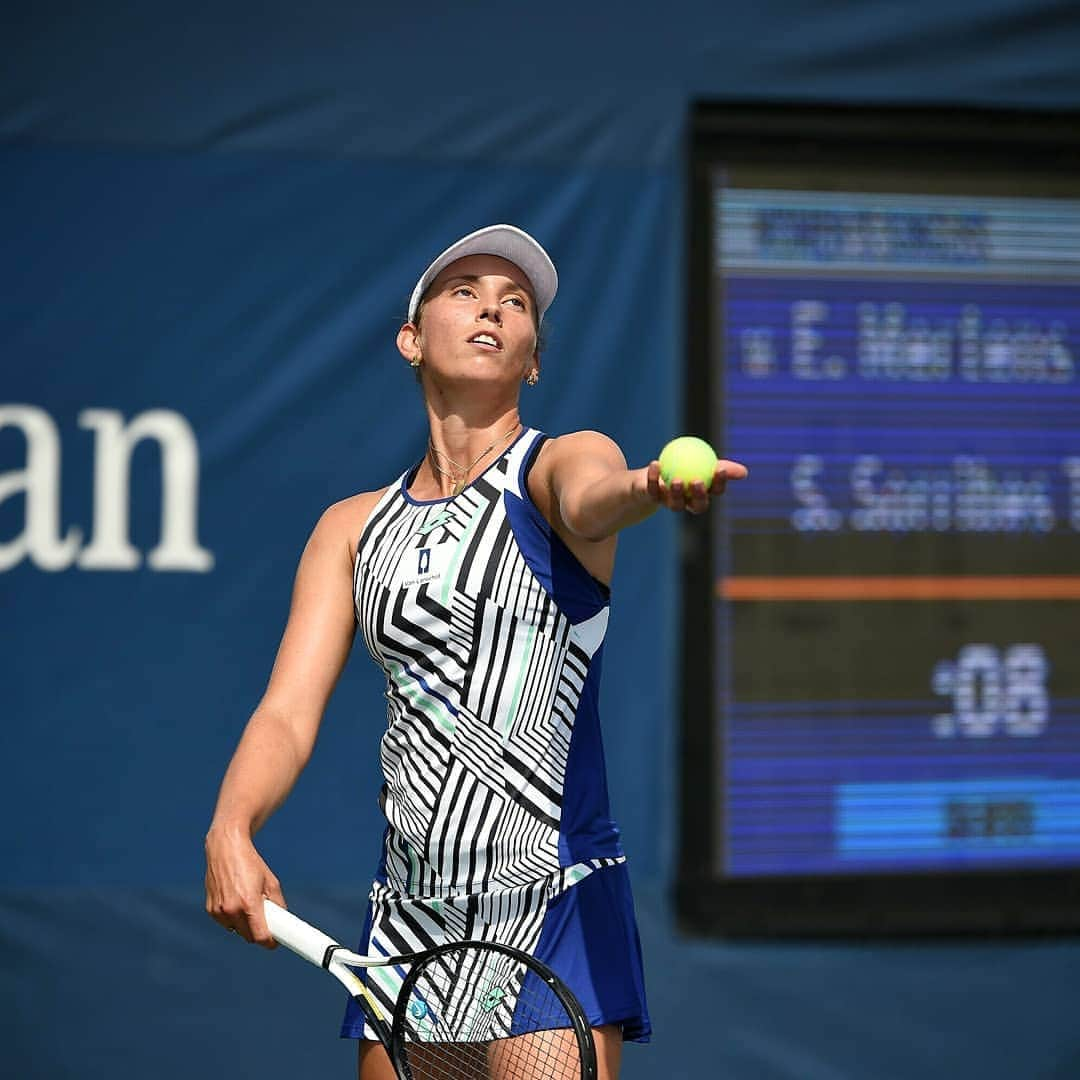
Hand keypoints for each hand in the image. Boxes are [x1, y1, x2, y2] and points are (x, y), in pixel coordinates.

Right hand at [204, 827, 285, 947]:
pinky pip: (226, 923)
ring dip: (244, 925)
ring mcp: (218, 911)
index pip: (260, 936)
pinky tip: (235, 900)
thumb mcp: (270, 881)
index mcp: (248, 903)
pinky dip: (232, 918)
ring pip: (236, 931)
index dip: (270, 942)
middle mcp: (231, 910)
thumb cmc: (251, 863)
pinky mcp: (210, 910)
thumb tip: (282, 921)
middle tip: (266, 920)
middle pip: (249, 937)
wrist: (226, 848)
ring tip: (248, 904)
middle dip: (258, 932)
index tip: (275, 942)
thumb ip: (278, 903)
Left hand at [644, 458, 747, 514]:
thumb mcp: (702, 463)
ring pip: (674, 504)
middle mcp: (687, 503)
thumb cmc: (683, 467)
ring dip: (676, 492)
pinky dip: (653, 477)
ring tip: (677, 480)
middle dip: (699, 496)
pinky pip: (652, 490)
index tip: (719, 469)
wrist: (653, 474)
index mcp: (702, 495)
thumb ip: (722, 467)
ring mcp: (669, 504)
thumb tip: (745, 473)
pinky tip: (655, 463)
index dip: (718, 483)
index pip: (714, 492)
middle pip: (697, 506)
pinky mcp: (652, 499)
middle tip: (697, 481)